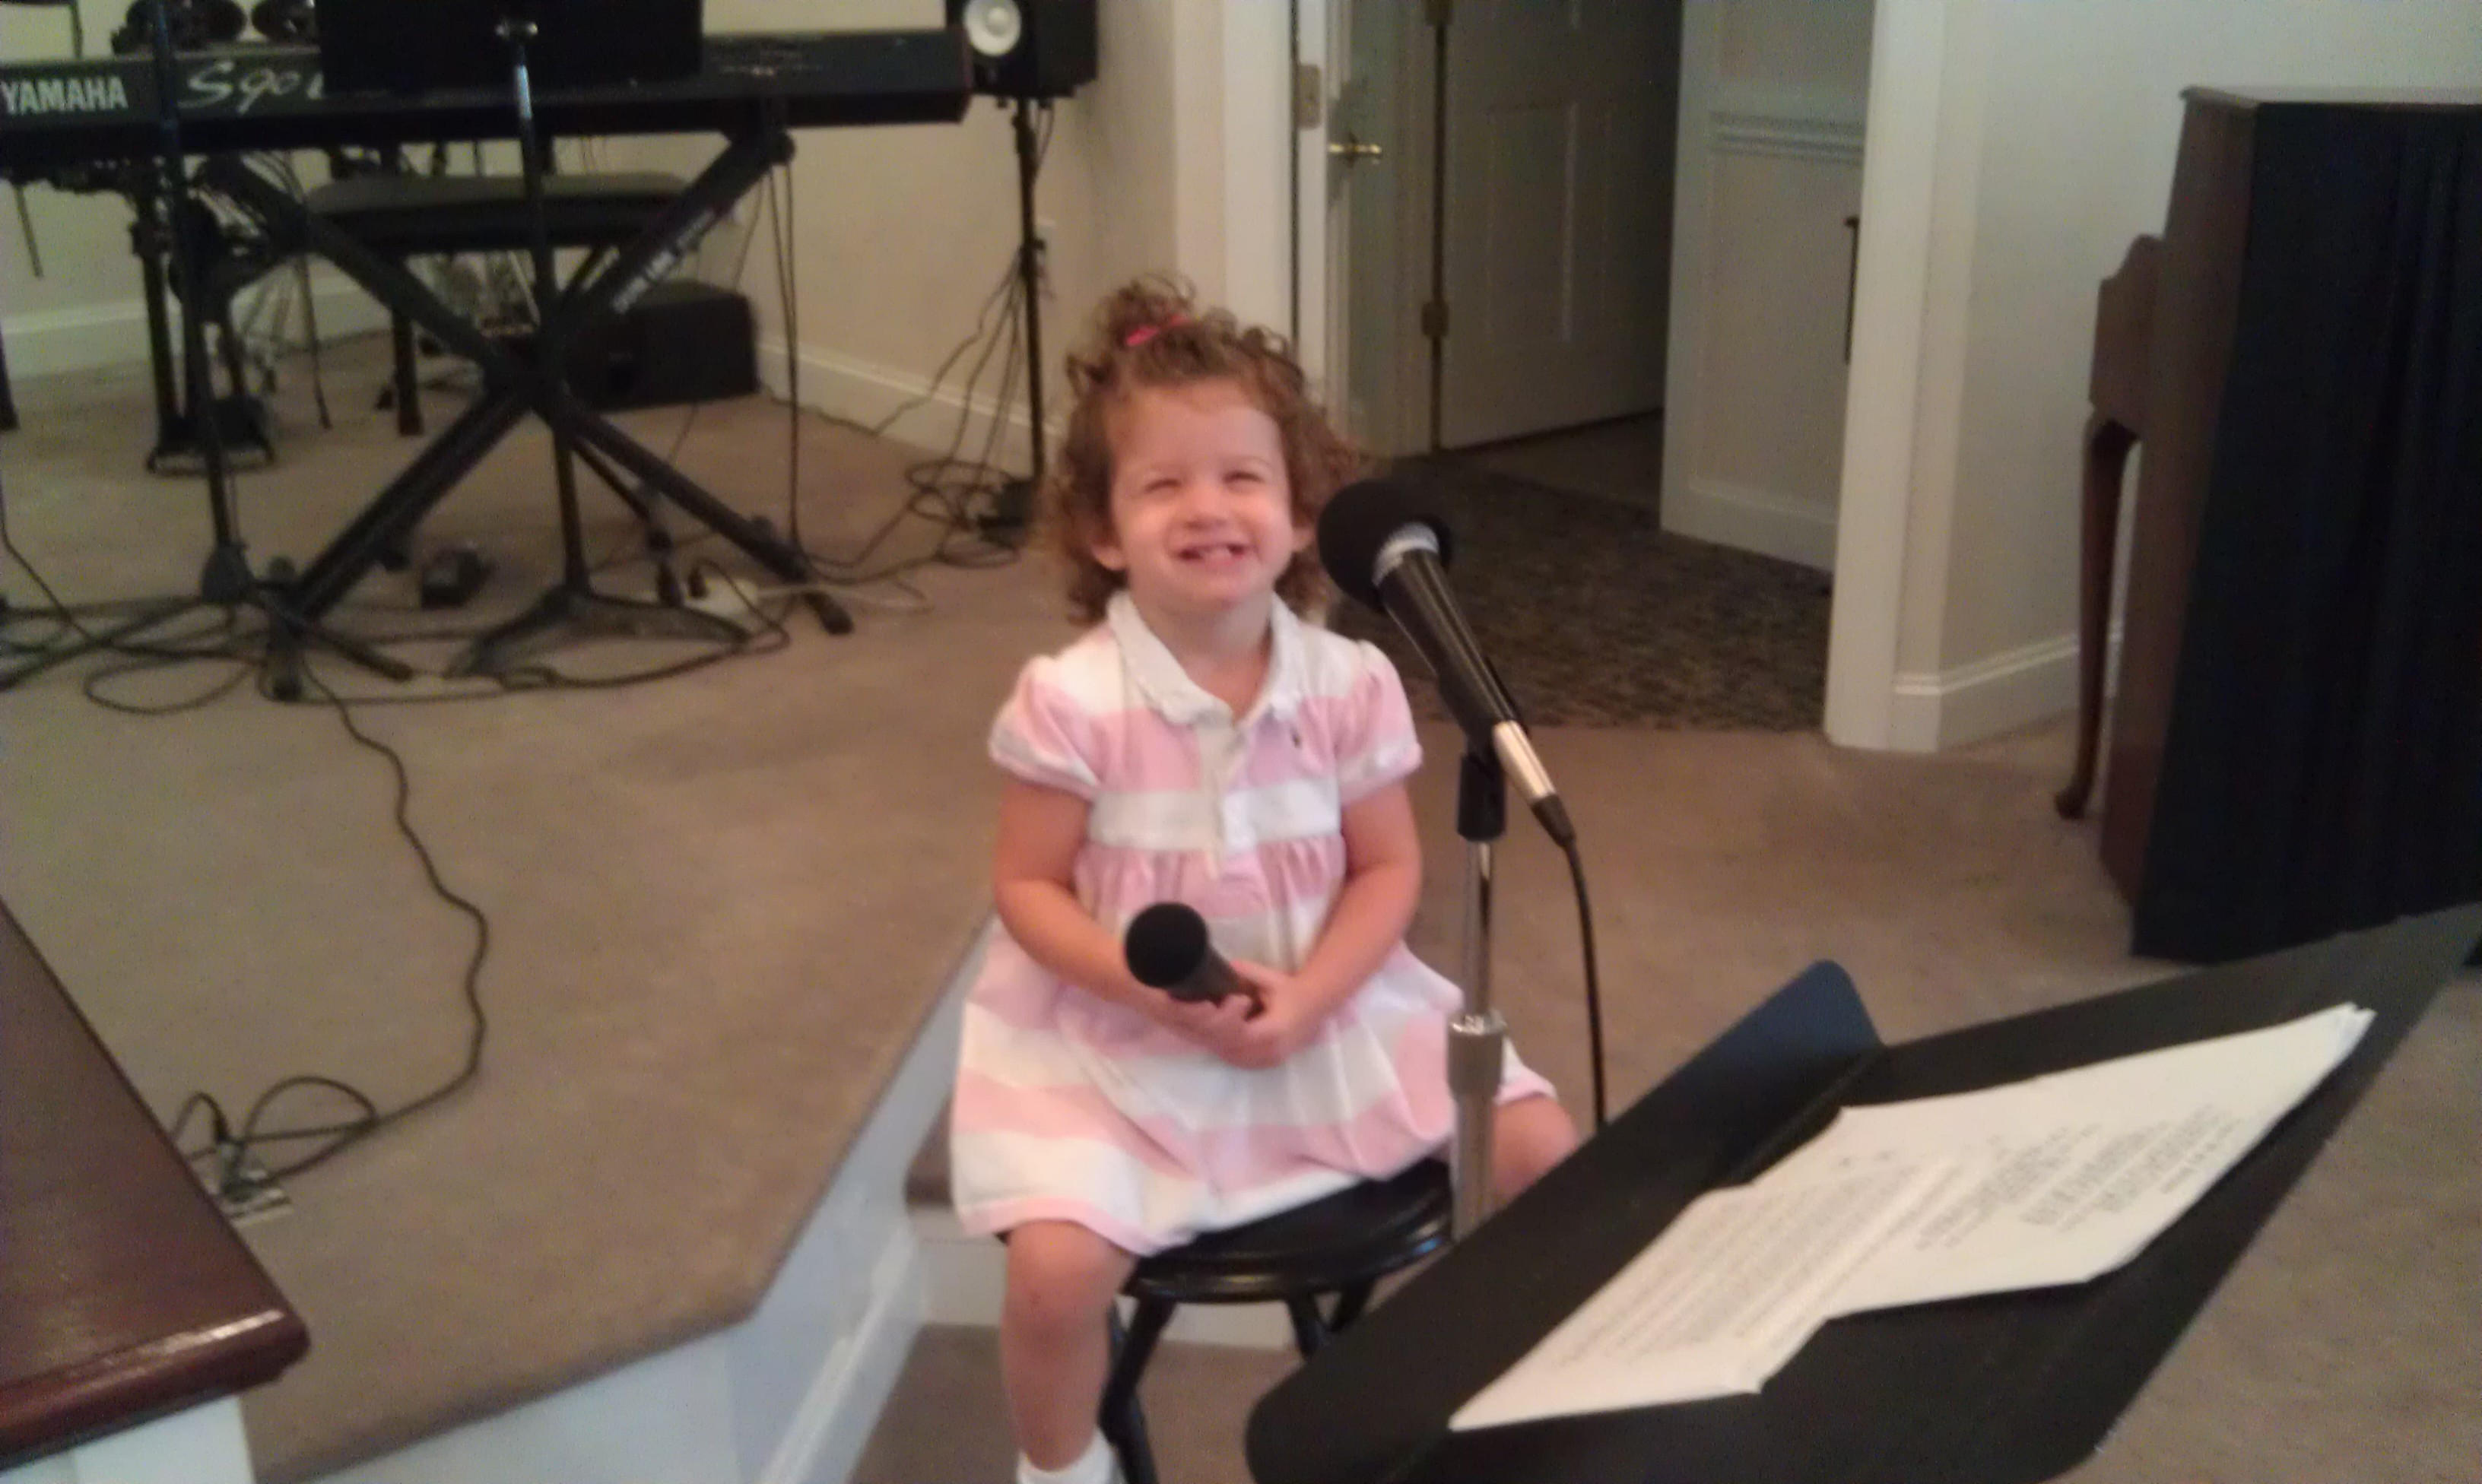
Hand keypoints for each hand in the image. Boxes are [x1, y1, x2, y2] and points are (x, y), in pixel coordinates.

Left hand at [1154, 961, 1317, 1069]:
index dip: (1220, 1021)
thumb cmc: (1291, 991)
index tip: (1211, 1004)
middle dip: (1209, 1032)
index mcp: (1272, 1031)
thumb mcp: (1269, 978)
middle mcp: (1269, 1051)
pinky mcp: (1265, 1063)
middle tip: (1195, 1014)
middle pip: (1228, 1048)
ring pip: (1230, 1056)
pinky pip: (1237, 1060)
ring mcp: (1268, 1060)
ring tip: (1199, 1024)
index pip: (1236, 1034)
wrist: (1315, 1006)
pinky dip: (1223, 1048)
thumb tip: (1219, 968)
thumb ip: (1244, 973)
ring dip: (1213, 1042)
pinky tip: (1213, 1035)